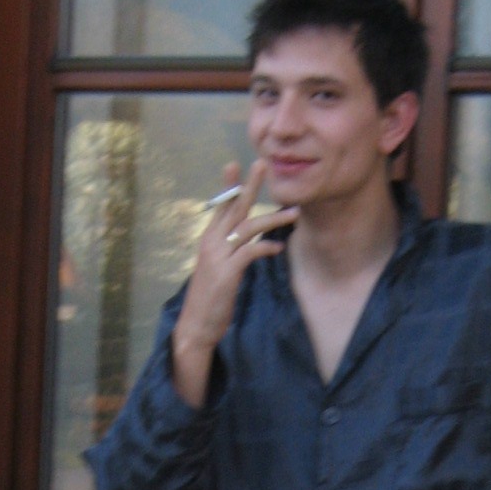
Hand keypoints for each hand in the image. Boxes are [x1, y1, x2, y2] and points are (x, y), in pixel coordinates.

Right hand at [171, 160, 297, 406]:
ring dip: (273, 219)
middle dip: (249, 185)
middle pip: (232, 207)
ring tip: (294, 213)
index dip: (229, 186)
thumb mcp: (218, 270)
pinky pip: (249, 252)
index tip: (236, 164)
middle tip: (263, 164)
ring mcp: (218, 257)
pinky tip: (278, 248)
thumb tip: (250, 245)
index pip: (220, 206)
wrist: (196, 325)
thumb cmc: (209, 299)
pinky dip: (266, 247)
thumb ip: (230, 253)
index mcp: (208, 239)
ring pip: (247, 227)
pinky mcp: (227, 273)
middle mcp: (211, 242)